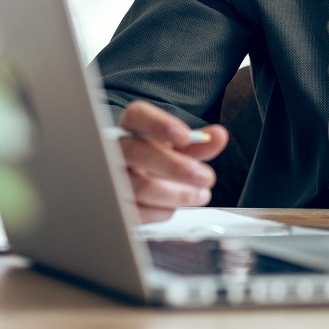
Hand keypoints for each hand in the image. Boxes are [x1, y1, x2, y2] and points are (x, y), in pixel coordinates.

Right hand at [115, 100, 227, 222]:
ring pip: (139, 187)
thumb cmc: (154, 161)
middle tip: (206, 177)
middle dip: (176, 167)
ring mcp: (109, 179)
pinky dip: (162, 211)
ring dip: (176, 194)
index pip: (137, 116)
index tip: (185, 137)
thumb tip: (219, 135)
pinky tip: (174, 206)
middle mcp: (115, 151)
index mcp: (132, 129)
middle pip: (137, 153)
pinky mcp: (113, 206)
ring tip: (200, 194)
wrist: (131, 186)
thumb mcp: (176, 150)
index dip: (159, 125)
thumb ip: (197, 143)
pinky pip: (137, 212)